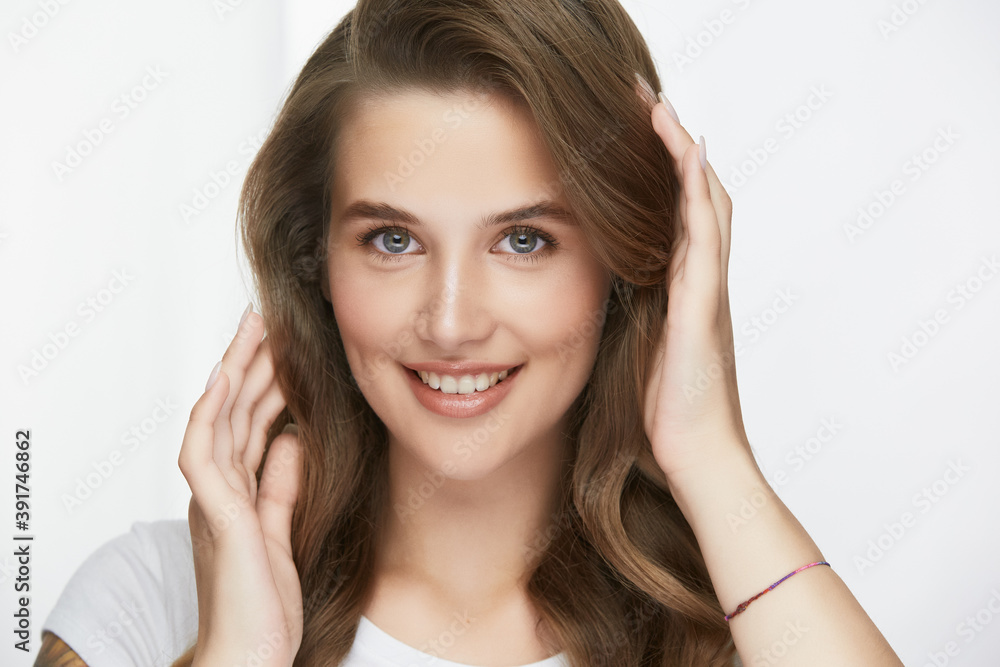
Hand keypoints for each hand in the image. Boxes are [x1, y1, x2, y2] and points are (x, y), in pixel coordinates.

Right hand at [177, 307, 303, 665]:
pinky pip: (205, 452)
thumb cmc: (262, 607)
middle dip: (249, 364)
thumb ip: (281, 486)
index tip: (281, 348)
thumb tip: (292, 439)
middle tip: (266, 320)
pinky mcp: (218, 514)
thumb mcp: (282, 532)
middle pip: (232, 413)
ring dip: (234, 372)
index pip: (248, 426)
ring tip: (252, 329)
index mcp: (236, 495)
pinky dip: (212, 412)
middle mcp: (218, 491)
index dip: (263, 385)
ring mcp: (213, 500)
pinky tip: (224, 378)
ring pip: (218, 420)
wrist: (247, 658)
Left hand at [635, 81, 753, 483]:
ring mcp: (707, 293)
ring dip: (682, 153)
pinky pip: (704, 239)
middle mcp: (701, 282)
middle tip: (648, 99)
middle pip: (696, 195)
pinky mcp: (702, 310)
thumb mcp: (639, 352)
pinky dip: (697, 194)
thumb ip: (632, 317)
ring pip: (704, 204)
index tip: (638, 131)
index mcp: (684, 291)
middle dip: (673, 145)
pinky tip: (687, 155)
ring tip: (660, 107)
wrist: (697, 459)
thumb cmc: (667, 416)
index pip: (679, 214)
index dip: (664, 170)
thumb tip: (600, 297)